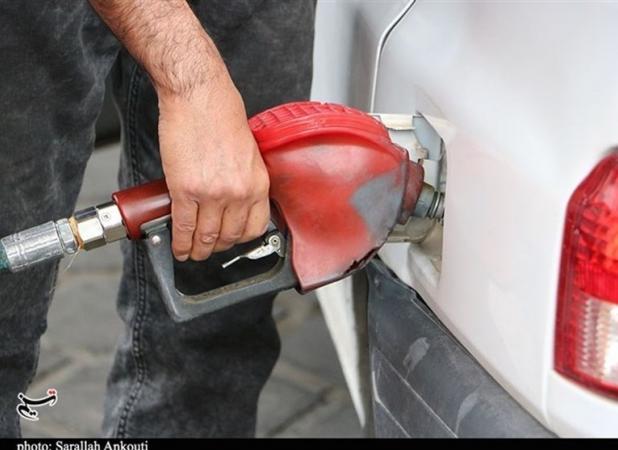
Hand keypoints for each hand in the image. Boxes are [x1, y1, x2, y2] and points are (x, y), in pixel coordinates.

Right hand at [157, 69, 269, 261]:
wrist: (199, 96)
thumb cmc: (221, 116)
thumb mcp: (248, 154)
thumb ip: (244, 181)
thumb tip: (234, 203)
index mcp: (257, 183)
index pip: (255, 228)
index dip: (240, 240)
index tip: (231, 241)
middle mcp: (239, 193)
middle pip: (230, 236)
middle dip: (217, 248)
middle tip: (208, 249)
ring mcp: (213, 194)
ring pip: (206, 237)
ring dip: (197, 250)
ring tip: (191, 252)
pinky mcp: (186, 190)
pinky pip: (184, 227)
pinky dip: (180, 242)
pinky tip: (178, 246)